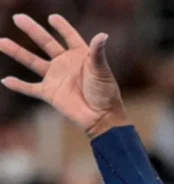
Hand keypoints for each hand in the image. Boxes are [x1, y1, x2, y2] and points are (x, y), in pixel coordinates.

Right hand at [0, 14, 126, 137]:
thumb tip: (103, 35)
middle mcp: (65, 64)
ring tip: (1, 42)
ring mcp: (56, 78)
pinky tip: (5, 81)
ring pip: (32, 62)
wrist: (101, 118)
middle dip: (32, 30)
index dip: (62, 27)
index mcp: (80, 55)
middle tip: (18, 18)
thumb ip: (98, 52)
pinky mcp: (50, 93)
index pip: (69, 36)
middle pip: (45, 43)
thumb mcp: (102, 70)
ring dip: (17, 52)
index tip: (52, 18)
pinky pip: (31, 89)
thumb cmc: (105, 93)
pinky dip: (19, 85)